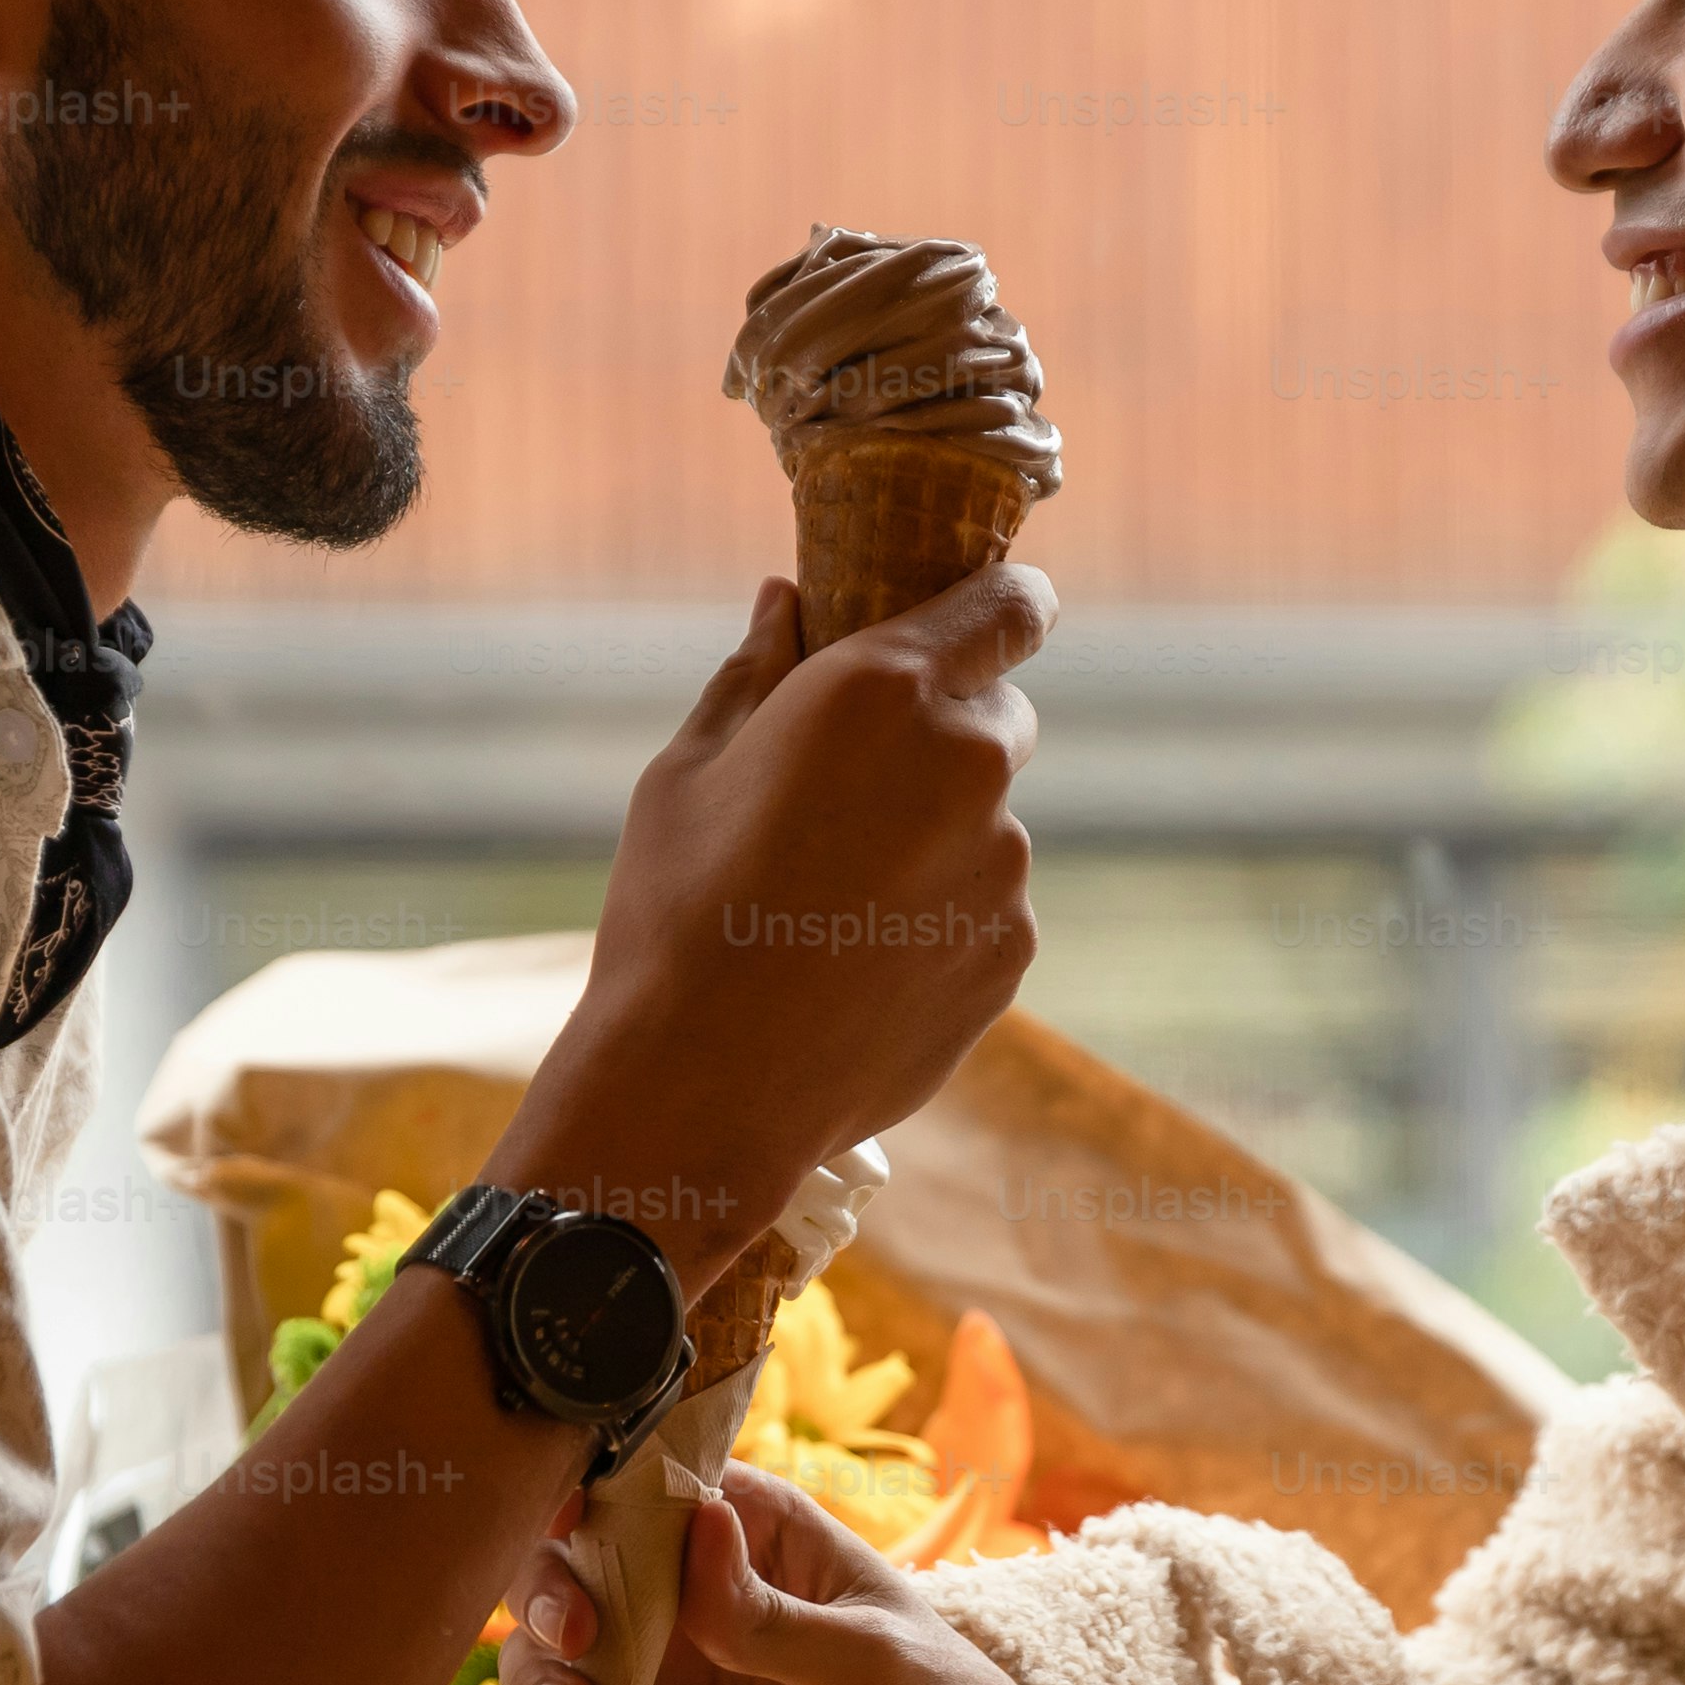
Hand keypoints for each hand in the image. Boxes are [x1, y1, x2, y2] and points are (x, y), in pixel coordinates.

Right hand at [500, 1462, 1057, 1684]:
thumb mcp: (875, 1661)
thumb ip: (775, 1614)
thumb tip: (698, 1525)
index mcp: (759, 1535)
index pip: (657, 1481)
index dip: (601, 1484)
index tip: (573, 1511)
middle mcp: (694, 1596)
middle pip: (580, 1559)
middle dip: (549, 1581)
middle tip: (577, 1626)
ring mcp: (667, 1680)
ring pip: (555, 1651)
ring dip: (540, 1671)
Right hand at [512, 565, 1049, 1279]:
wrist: (703, 1084)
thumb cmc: (674, 910)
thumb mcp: (687, 772)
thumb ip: (755, 673)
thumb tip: (785, 600)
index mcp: (885, 687)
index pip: (1008, 607)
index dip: (1010, 605)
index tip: (1007, 613)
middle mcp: (967, 762)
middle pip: (999, 718)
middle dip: (946, 735)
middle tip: (855, 792)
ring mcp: (1002, 864)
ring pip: (987, 825)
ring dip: (936, 840)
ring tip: (831, 907)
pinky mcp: (1010, 949)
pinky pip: (986, 910)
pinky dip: (940, 920)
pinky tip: (855, 966)